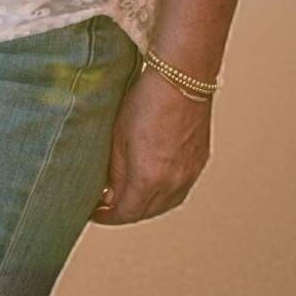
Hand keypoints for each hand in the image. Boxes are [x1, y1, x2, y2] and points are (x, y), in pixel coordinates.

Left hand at [92, 66, 210, 225]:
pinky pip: (180, 189)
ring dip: (146, 204)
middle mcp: (173, 183)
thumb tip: (109, 191)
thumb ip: (114, 171)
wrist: (181, 79)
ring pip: (165, 204)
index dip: (108, 216)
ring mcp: (190, 174)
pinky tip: (153, 181)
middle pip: (145, 212)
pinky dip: (164, 192)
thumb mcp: (118, 137)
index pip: (126, 213)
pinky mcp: (199, 162)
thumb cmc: (148, 101)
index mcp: (149, 179)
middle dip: (125, 211)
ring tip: (129, 192)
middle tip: (108, 202)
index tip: (96, 212)